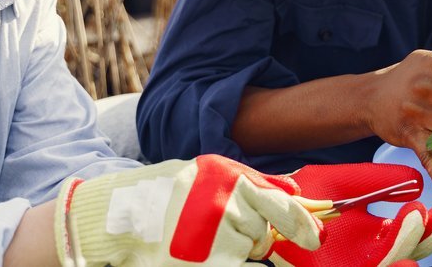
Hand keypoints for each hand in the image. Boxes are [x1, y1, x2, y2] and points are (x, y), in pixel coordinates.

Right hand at [55, 154, 322, 265]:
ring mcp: (216, 236)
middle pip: (264, 235)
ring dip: (236, 252)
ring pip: (249, 254)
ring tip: (200, 242)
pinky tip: (201, 256)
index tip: (315, 239)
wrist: (116, 217)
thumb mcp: (210, 174)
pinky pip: (238, 266)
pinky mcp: (207, 262)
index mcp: (229, 177)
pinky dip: (229, 262)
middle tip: (218, 234)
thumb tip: (296, 192)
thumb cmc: (167, 194)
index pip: (282, 205)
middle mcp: (226, 203)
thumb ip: (254, 182)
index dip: (303, 225)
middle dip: (252, 239)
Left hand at [266, 163, 431, 266]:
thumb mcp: (343, 184)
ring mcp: (356, 264)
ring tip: (422, 221)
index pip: (417, 231)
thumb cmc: (301, 199)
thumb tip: (416, 180)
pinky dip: (390, 266)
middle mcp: (371, 254)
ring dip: (408, 243)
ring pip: (391, 261)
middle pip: (412, 249)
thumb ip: (376, 181)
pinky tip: (405, 262)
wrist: (259, 212)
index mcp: (377, 234)